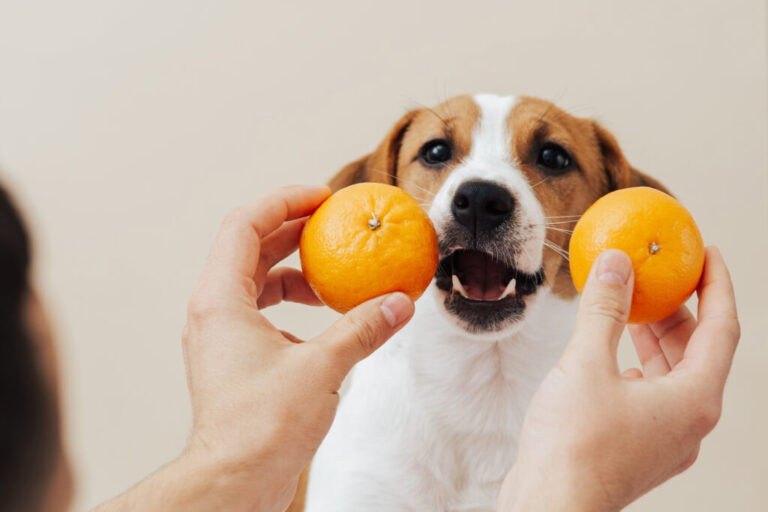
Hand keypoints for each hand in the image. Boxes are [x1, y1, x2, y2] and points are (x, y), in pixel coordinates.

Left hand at [96, 185, 414, 511]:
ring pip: (256, 281)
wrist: (234, 482)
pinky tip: (325, 316)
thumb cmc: (261, 428)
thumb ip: (363, 329)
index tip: (322, 196)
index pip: (244, 225)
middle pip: (250, 248)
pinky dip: (293, 303)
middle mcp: (214, 312)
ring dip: (295, 268)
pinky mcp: (234, 359)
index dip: (284, 201)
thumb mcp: (322, 368)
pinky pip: (262, 312)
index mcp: (220, 300)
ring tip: (334, 272)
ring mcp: (221, 336)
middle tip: (334, 222)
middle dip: (293, 230)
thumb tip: (400, 303)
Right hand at [497, 247, 738, 511]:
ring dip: (656, 338)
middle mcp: (689, 421)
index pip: (722, 328)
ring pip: (673, 375)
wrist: (551, 509)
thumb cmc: (572, 445)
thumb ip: (604, 310)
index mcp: (694, 399)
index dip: (717, 284)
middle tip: (660, 276)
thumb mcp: (586, 364)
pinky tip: (610, 354)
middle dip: (680, 310)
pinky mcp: (638, 446)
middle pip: (699, 352)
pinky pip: (650, 394)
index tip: (707, 253)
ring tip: (631, 307)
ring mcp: (664, 438)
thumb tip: (615, 264)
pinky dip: (637, 365)